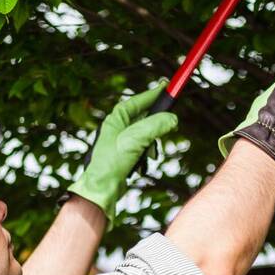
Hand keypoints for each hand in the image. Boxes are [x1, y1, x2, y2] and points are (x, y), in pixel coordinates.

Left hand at [69, 85, 178, 224]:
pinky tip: (142, 164)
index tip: (167, 86)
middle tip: (170, 126)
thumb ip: (155, 126)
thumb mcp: (136, 140)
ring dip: (152, 144)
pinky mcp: (125, 154)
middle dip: (156, 126)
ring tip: (149, 154)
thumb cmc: (112, 162)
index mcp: (116, 118)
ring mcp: (121, 141)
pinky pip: (143, 148)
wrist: (102, 188)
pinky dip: (146, 155)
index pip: (138, 101)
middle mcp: (118, 127)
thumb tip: (172, 119)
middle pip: (145, 118)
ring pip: (146, 135)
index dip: (153, 94)